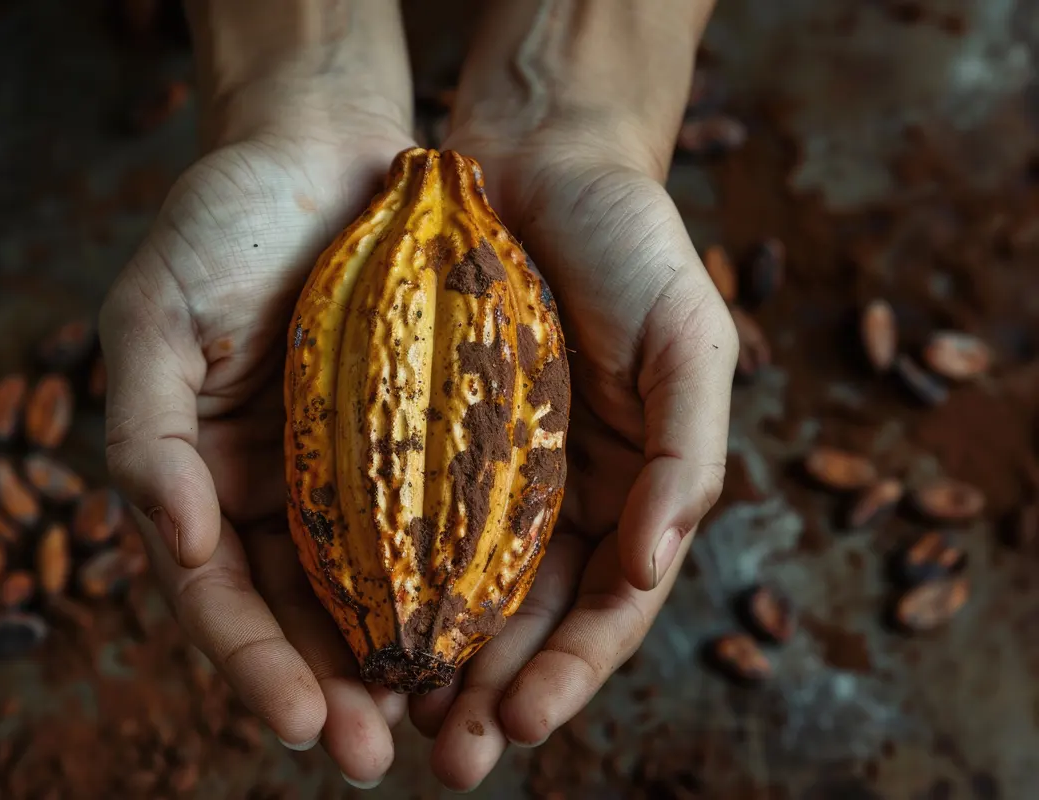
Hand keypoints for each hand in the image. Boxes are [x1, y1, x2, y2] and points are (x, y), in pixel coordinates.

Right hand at [99, 108, 415, 785]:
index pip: (217, 597)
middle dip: (334, 688)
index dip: (251, 664)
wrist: (320, 145)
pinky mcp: (416, 443)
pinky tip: (485, 630)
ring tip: (442, 725)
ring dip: (402, 660)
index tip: (298, 723)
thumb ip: (144, 433)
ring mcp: (346, 473)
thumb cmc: (225, 220)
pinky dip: (452, 582)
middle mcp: (274, 493)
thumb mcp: (154, 314)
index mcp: (198, 479)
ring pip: (373, 588)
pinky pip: (436, 525)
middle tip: (375, 754)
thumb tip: (172, 544)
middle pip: (300, 615)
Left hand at [413, 119, 738, 789]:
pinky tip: (355, 624)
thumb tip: (651, 566)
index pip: (606, 609)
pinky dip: (385, 579)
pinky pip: (402, 520)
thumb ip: (687, 455)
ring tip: (391, 724)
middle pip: (527, 621)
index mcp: (630, 489)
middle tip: (446, 759)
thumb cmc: (630, 242)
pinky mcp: (425, 436)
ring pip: (459, 589)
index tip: (521, 724)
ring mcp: (490, 471)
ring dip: (431, 660)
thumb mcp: (690, 340)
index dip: (570, 673)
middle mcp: (559, 496)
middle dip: (490, 694)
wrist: (538, 157)